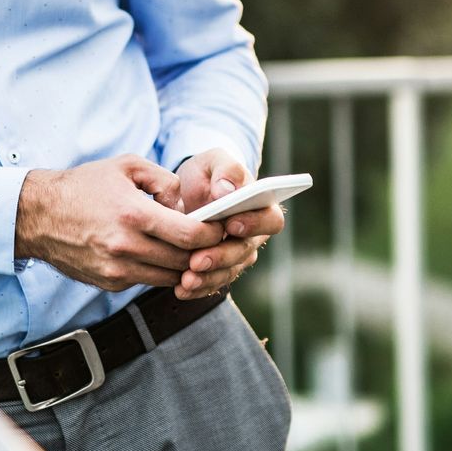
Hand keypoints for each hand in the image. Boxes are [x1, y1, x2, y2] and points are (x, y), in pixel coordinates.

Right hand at [15, 154, 226, 291]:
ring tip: (192, 250)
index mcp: (134, 214)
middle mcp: (126, 247)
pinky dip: (161, 271)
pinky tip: (163, 255)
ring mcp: (117, 269)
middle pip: (184, 260)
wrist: (39, 215)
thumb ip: (164, 180)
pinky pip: (148, 281)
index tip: (221, 227)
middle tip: (214, 241)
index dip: (213, 234)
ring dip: (185, 266)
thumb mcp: (126, 166)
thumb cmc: (84, 186)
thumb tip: (186, 204)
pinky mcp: (110, 282)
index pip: (190, 235)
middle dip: (205, 252)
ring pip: (169, 277)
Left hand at [173, 148, 285, 298]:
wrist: (189, 193)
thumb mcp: (215, 161)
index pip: (270, 219)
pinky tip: (181, 289)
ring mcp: (237, 255)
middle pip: (245, 252)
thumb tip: (226, 189)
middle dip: (221, 257)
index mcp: (261, 207)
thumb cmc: (208, 174)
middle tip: (197, 260)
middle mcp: (253, 235)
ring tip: (186, 279)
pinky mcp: (219, 270)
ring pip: (228, 272)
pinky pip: (212, 283)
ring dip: (208, 278)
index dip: (254, 224)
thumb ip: (225, 169)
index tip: (231, 224)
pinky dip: (197, 288)